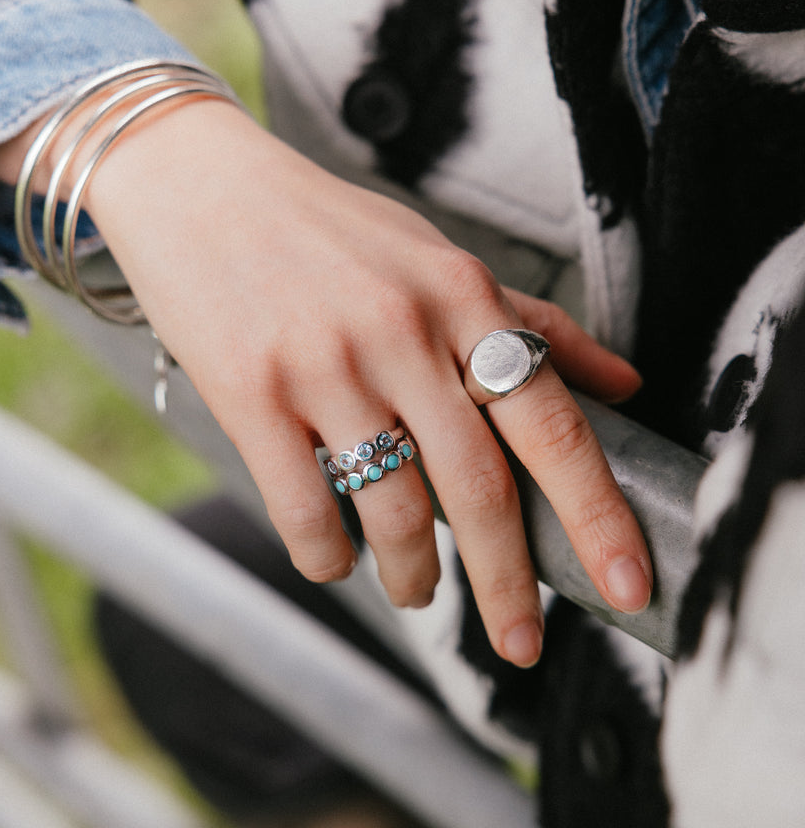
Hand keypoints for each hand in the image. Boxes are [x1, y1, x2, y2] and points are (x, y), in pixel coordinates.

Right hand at [0, 99, 651, 665]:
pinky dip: (329, 557)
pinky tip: (336, 559)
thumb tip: (623, 381)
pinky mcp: (251, 396)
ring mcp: (325, 366)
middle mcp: (402, 332)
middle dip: (509, 585)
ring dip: (414, 576)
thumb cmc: (328, 228)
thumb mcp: (438, 256)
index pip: (552, 424)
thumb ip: (531, 322)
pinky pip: (305, 511)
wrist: (198, 186)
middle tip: (521, 642)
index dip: (599, 514)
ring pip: (394, 511)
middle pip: (480, 489)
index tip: (629, 586)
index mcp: (463, 297)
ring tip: (417, 590)